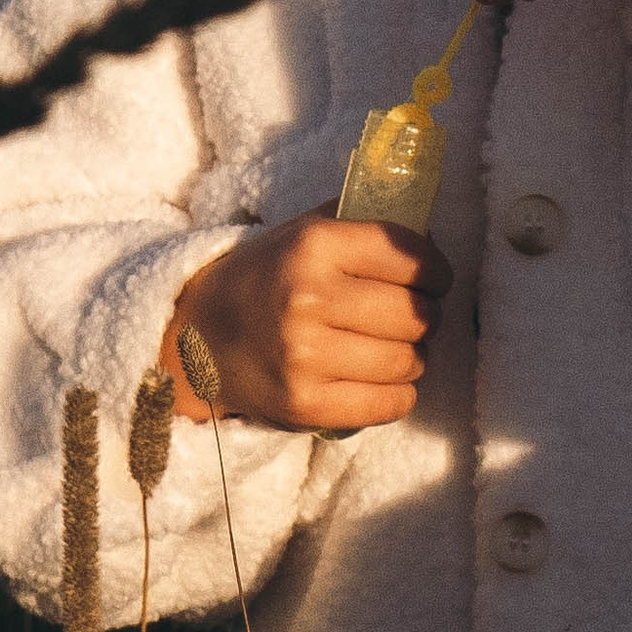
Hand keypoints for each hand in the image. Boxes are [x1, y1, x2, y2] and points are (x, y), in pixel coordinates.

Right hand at [168, 208, 447, 428]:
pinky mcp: (306, 405)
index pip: (411, 255)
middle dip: (426, 316)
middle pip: (417, 314)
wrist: (195, 341)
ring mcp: (306, 358)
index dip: (436, 270)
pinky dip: (398, 393)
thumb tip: (433, 238)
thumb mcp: (302, 233)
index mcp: (312, 247)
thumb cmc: (264, 281)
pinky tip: (379, 380)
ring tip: (391, 348)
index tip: (433, 278)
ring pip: (409, 360)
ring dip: (413, 356)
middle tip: (412, 317)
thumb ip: (363, 225)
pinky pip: (392, 403)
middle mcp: (308, 299)